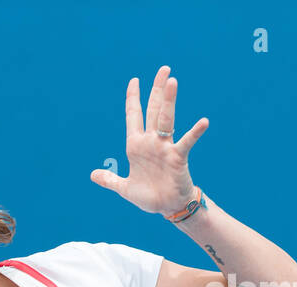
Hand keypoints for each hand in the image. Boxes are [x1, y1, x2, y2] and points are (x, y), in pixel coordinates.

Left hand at [90, 65, 208, 216]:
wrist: (167, 207)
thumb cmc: (148, 195)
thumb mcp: (124, 188)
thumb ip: (110, 179)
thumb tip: (93, 174)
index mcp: (136, 145)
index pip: (134, 116)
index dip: (133, 98)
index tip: (134, 80)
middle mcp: (151, 142)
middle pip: (153, 110)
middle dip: (157, 90)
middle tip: (164, 69)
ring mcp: (165, 147)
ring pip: (166, 119)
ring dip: (168, 101)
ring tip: (172, 81)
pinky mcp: (178, 157)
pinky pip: (187, 142)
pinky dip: (195, 133)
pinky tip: (203, 122)